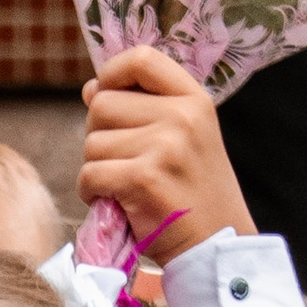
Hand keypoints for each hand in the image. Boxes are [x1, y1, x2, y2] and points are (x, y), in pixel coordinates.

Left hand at [78, 45, 256, 261]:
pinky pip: (90, 174)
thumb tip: (92, 88)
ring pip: (92, 144)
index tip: (106, 95)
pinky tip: (114, 203)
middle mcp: (181, 116)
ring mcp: (164, 147)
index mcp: (194, 99)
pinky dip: (92, 193)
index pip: (140, 59)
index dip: (112, 74)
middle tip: (123, 162)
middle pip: (103, 105)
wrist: (216, 247)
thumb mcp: (185, 139)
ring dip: (97, 169)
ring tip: (125, 187)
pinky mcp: (143, 179)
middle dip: (100, 135)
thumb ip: (144, 109)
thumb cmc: (194, 194)